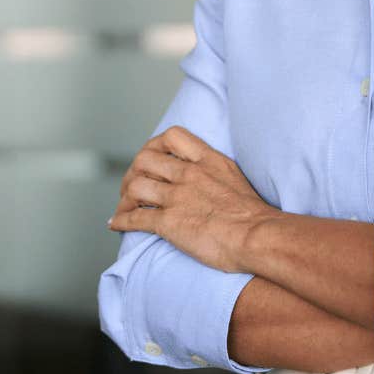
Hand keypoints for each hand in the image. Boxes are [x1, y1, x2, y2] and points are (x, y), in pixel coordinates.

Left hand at [107, 125, 279, 272]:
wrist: (258, 236)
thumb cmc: (255, 215)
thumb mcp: (236, 178)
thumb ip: (216, 173)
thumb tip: (208, 181)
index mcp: (207, 160)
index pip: (171, 136)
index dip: (155, 145)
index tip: (153, 158)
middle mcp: (188, 174)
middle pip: (145, 160)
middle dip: (133, 172)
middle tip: (132, 186)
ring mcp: (176, 197)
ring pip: (135, 187)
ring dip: (125, 198)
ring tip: (124, 207)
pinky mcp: (169, 222)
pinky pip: (134, 218)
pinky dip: (121, 221)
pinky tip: (116, 224)